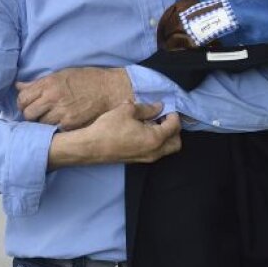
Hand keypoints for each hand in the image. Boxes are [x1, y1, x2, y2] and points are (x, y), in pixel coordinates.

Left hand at [17, 67, 132, 129]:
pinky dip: (55, 128)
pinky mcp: (71, 124)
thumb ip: (38, 83)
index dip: (23, 103)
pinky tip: (61, 123)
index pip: (22, 98)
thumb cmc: (86, 80)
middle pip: (28, 114)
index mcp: (48, 83)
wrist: (110, 90)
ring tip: (51, 118)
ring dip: (42, 123)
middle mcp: (52, 98)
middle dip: (30, 114)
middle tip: (37, 114)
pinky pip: (54, 130)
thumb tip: (18, 86)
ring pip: (40, 124)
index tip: (27, 104)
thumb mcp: (61, 75)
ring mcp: (61, 112)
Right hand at [48, 101, 181, 168]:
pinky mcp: (138, 160)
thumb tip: (158, 107)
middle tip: (163, 117)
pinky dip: (156, 141)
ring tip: (151, 123)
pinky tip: (142, 130)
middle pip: (176, 142)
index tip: (165, 106)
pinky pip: (156, 151)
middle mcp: (155, 152)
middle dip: (173, 129)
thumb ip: (146, 108)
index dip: (173, 114)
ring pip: (166, 148)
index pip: (174, 126)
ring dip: (164, 136)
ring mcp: (147, 158)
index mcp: (156, 139)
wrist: (91, 147)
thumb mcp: (127, 111)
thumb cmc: (108, 128)